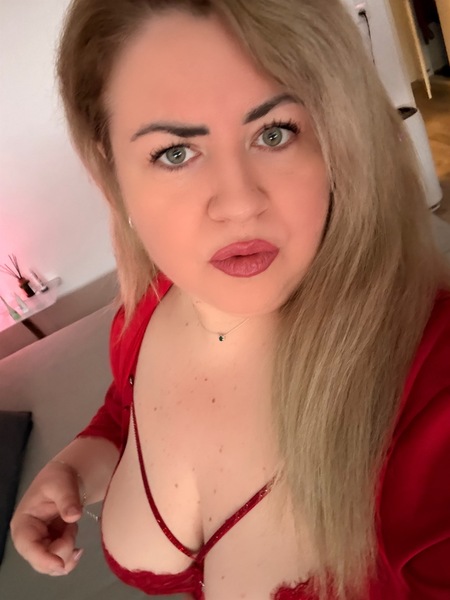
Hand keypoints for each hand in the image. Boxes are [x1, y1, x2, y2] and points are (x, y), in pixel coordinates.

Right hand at [10, 460, 84, 575]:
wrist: (68, 476)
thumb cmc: (59, 478)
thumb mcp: (62, 484)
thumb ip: (67, 500)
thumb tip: (73, 516)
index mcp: (23, 523)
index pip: (29, 547)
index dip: (43, 559)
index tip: (61, 564)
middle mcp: (28, 538)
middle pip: (42, 561)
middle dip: (62, 550)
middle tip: (72, 527)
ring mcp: (40, 543)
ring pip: (53, 564)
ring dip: (68, 549)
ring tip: (72, 526)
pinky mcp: (51, 545)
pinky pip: (60, 559)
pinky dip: (71, 553)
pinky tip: (75, 537)